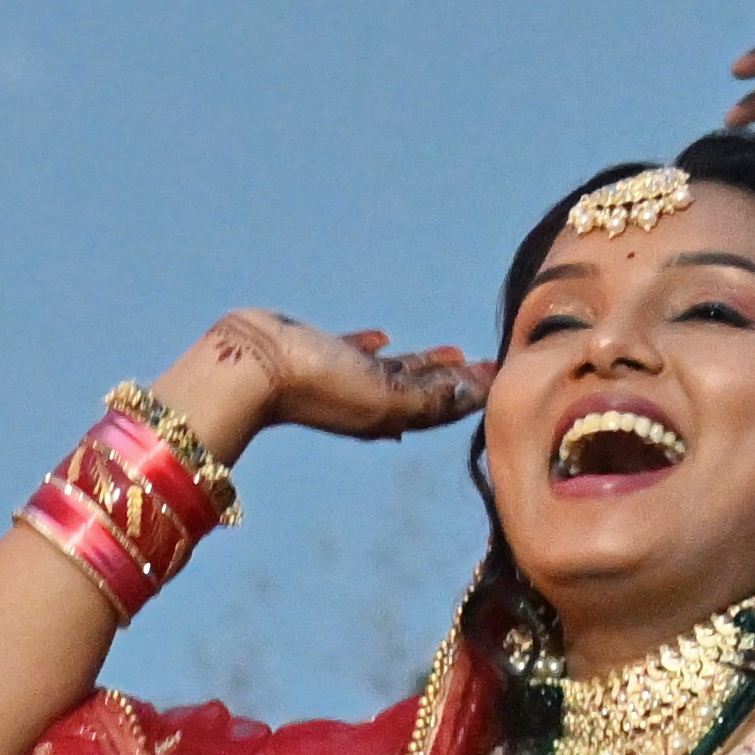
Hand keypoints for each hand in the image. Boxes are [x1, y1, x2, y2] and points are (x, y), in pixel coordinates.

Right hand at [152, 312, 488, 460]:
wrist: (250, 369)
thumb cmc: (318, 385)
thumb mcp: (385, 398)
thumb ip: (430, 397)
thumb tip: (475, 396)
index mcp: (389, 417)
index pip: (442, 409)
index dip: (472, 397)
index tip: (503, 380)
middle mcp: (369, 403)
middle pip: (424, 393)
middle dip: (456, 382)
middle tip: (487, 366)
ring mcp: (342, 380)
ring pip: (394, 373)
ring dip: (425, 364)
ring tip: (452, 352)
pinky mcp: (317, 356)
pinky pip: (354, 353)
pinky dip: (373, 347)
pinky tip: (382, 336)